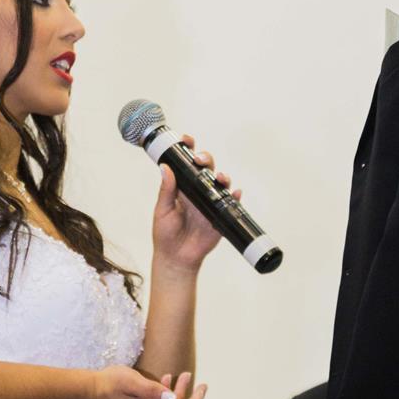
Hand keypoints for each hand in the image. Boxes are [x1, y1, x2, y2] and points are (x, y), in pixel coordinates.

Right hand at [89, 365, 206, 398]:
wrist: (84, 394)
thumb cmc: (107, 384)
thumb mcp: (131, 381)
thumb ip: (153, 391)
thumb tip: (173, 398)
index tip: (203, 387)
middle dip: (188, 397)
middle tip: (191, 376)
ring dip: (176, 395)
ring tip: (180, 375)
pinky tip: (164, 381)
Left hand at [152, 133, 241, 272]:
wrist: (176, 258)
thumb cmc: (165, 234)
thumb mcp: (162, 211)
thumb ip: (166, 191)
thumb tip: (165, 168)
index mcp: (182, 188)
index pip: (186, 164)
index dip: (188, 149)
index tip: (186, 140)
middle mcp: (197, 191)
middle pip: (206, 168)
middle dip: (206, 159)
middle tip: (200, 160)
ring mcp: (210, 203)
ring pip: (221, 183)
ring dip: (223, 177)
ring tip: (220, 178)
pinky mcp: (220, 216)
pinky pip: (231, 203)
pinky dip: (235, 197)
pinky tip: (236, 192)